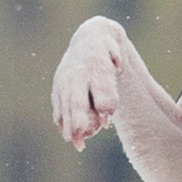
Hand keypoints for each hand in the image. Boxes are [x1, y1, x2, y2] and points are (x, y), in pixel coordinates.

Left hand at [52, 18, 126, 148]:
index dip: (73, 128)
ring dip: (104, 97)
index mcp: (64, 89)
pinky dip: (115, 60)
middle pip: (77, 100)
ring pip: (98, 82)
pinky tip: (117, 65)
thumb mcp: (73, 93)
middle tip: (87, 132)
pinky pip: (112, 55)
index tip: (79, 145)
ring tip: (108, 112)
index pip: (66, 112)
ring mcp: (92, 64)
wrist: (92, 37)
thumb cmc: (81, 73)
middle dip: (80, 116)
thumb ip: (73, 117)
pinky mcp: (108, 50)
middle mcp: (76, 77)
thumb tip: (75, 142)